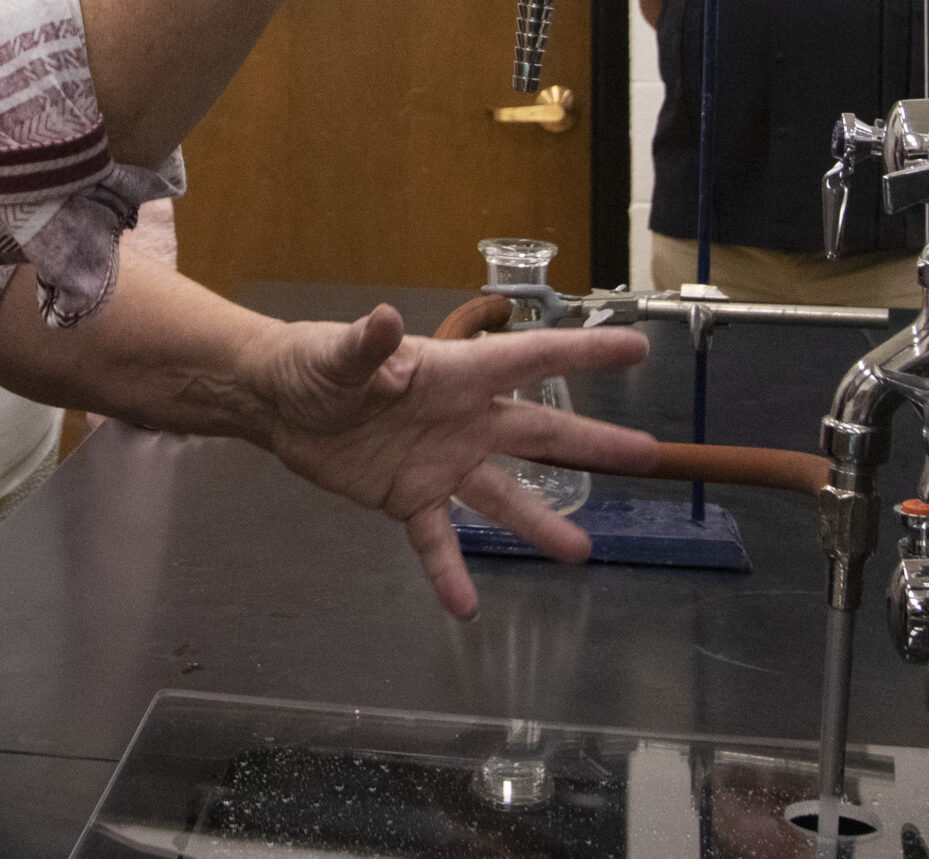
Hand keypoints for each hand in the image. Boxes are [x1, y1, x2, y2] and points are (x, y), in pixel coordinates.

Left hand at [250, 305, 658, 618]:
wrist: (280, 404)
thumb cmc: (315, 363)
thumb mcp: (339, 353)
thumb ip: (366, 346)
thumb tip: (384, 322)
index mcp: (455, 373)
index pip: (530, 358)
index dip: (585, 353)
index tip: (637, 348)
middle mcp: (462, 419)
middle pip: (538, 431)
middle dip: (593, 444)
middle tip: (649, 455)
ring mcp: (441, 461)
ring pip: (503, 494)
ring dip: (540, 523)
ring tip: (580, 552)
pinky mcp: (408, 497)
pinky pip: (438, 540)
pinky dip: (450, 573)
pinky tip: (466, 607)